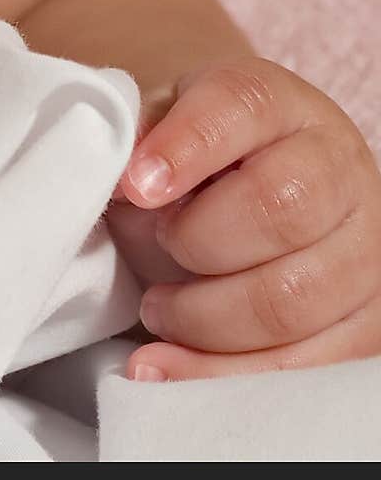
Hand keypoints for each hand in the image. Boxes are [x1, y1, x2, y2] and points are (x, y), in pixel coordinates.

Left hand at [111, 58, 380, 380]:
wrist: (243, 196)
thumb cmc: (193, 166)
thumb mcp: (159, 130)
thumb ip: (136, 139)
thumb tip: (123, 176)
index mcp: (280, 104)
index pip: (243, 107)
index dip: (186, 147)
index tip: (135, 186)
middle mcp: (338, 166)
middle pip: (278, 209)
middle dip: (196, 241)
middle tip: (160, 245)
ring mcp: (364, 248)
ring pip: (290, 300)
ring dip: (203, 317)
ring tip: (158, 308)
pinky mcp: (366, 324)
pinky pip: (302, 368)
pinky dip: (220, 376)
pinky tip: (167, 367)